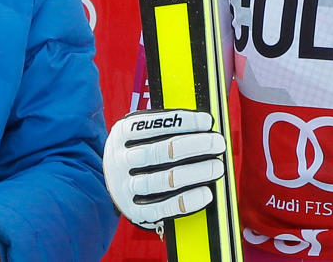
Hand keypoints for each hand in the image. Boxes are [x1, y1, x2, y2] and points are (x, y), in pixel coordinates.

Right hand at [103, 109, 225, 229]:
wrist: (114, 183)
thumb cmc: (137, 151)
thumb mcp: (139, 133)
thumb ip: (163, 127)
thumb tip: (201, 123)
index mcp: (122, 133)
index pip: (154, 123)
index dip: (183, 121)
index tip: (206, 121)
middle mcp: (121, 159)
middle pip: (162, 151)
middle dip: (195, 145)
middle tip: (217, 142)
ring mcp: (126, 186)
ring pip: (165, 180)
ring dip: (196, 172)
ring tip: (217, 166)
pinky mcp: (135, 210)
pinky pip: (164, 207)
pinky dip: (187, 201)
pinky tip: (205, 193)